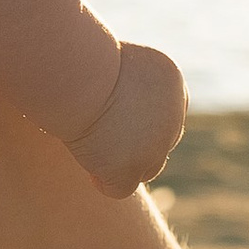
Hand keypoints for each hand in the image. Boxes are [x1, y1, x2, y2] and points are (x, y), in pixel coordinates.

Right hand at [67, 43, 188, 197]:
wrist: (74, 74)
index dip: (143, 122)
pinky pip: (121, 188)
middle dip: (135, 145)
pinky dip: (105, 183)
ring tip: (93, 151)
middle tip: (102, 138)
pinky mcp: (131, 167)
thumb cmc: (78, 61)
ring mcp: (155, 146)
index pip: (167, 113)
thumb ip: (124, 86)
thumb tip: (116, 111)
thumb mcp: (110, 65)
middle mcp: (173, 116)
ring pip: (147, 168)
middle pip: (161, 143)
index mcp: (171, 82)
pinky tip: (90, 170)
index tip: (116, 120)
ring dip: (123, 164)